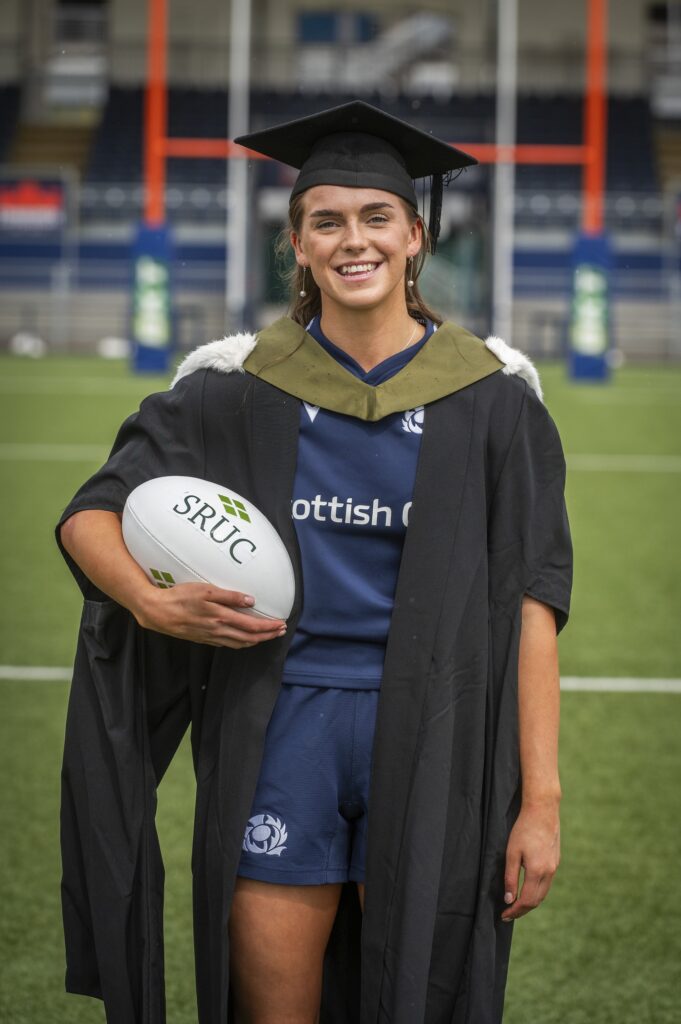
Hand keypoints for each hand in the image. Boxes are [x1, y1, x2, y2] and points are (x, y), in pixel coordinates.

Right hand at [134, 582, 286, 648]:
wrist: (157, 612)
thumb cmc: (180, 597)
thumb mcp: (206, 590)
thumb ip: (230, 596)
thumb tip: (251, 601)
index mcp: (221, 618)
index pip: (252, 626)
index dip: (269, 627)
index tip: (281, 625)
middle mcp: (218, 631)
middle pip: (249, 638)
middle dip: (267, 636)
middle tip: (281, 632)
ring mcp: (210, 637)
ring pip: (239, 644)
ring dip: (255, 641)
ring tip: (266, 636)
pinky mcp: (203, 639)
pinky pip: (227, 644)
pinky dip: (240, 643)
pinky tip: (242, 639)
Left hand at [501, 800, 559, 921]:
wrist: (543, 811)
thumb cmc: (523, 829)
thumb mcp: (512, 853)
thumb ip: (510, 877)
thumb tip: (509, 899)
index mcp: (537, 871)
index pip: (526, 900)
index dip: (514, 910)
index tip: (503, 915)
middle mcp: (549, 872)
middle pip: (536, 901)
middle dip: (522, 910)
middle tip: (508, 914)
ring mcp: (554, 867)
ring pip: (543, 893)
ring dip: (530, 902)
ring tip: (516, 905)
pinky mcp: (556, 861)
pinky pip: (547, 883)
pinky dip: (537, 892)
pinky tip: (527, 890)